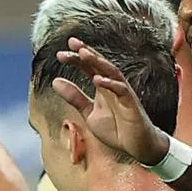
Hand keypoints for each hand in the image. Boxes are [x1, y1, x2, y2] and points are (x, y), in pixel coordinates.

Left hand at [52, 38, 170, 164]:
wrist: (137, 147)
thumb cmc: (116, 129)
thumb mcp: (89, 113)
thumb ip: (75, 98)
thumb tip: (54, 81)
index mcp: (103, 87)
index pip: (89, 67)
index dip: (76, 58)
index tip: (60, 53)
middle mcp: (113, 86)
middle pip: (99, 64)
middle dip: (86, 52)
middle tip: (72, 43)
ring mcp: (123, 94)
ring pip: (112, 72)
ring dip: (98, 62)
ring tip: (83, 53)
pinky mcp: (132, 104)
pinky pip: (122, 90)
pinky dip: (110, 84)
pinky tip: (98, 80)